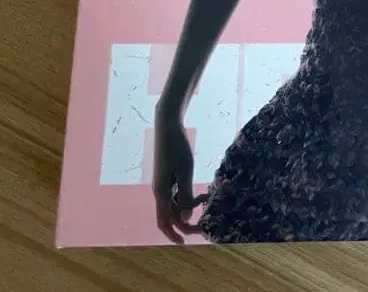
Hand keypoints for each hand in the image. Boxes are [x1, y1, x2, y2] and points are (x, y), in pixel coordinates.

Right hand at [152, 108, 207, 243]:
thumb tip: (187, 216)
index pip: (164, 221)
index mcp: (161, 191)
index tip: (185, 242)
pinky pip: (176, 195)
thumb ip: (185, 194)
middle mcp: (159, 190)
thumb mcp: (185, 170)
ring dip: (189, 208)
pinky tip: (202, 193)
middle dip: (186, 222)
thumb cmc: (177, 146)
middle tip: (204, 224)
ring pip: (175, 205)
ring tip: (208, 199)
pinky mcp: (167, 177)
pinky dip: (187, 198)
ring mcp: (163, 184)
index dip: (173, 234)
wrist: (167, 125)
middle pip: (170, 215)